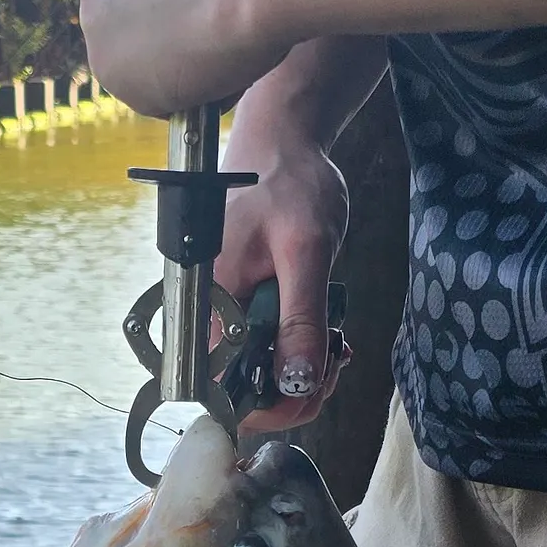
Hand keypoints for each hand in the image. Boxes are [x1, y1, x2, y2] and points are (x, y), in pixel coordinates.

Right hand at [215, 110, 350, 434]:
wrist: (284, 140)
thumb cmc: (288, 183)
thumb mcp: (306, 252)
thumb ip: (301, 319)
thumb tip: (299, 382)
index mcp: (210, 304)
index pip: (222, 389)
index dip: (268, 405)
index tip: (313, 388)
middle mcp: (211, 314)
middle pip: (244, 388)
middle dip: (296, 387)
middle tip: (336, 358)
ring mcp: (228, 310)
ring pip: (261, 371)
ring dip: (304, 369)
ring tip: (336, 342)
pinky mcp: (246, 303)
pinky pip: (269, 346)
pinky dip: (302, 349)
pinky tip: (327, 335)